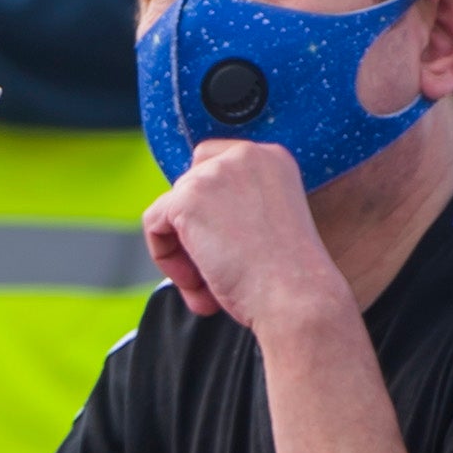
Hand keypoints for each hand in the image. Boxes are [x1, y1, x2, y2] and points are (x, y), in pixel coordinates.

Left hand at [144, 138, 355, 331]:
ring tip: (211, 289)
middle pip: (189, 185)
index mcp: (272, 158)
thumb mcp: (270, 225)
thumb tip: (195, 219)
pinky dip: (166, 258)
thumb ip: (237, 208)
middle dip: (195, 233)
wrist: (298, 297)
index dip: (209, 208)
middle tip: (216, 273)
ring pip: (171, 210)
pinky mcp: (187, 198)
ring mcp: (213, 173)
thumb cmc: (290, 278)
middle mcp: (243, 155)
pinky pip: (154, 224)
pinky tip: (197, 286)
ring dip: (185, 254)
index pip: (215, 163)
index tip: (226, 247)